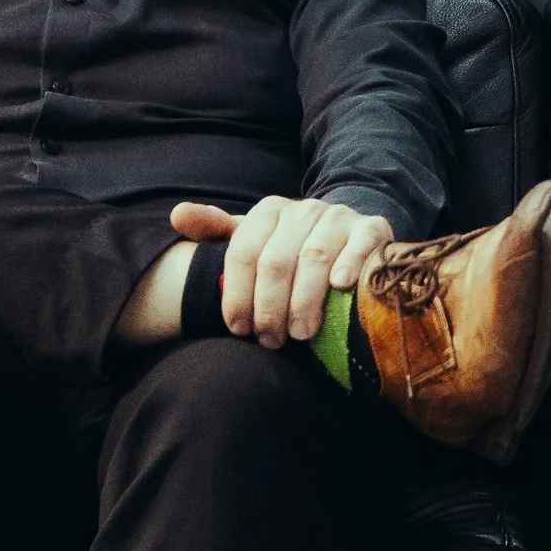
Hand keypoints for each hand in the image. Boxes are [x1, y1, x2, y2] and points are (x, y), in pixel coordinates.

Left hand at [167, 195, 392, 347]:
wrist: (347, 233)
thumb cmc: (293, 246)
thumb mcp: (255, 238)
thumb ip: (217, 230)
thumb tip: (177, 215)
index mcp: (269, 210)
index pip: (244, 252)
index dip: (237, 294)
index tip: (239, 329)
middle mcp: (303, 209)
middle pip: (277, 260)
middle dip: (270, 307)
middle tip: (271, 341)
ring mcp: (338, 217)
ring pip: (314, 257)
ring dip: (304, 300)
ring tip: (301, 334)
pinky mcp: (372, 228)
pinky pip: (361, 243)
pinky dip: (349, 264)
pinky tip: (339, 289)